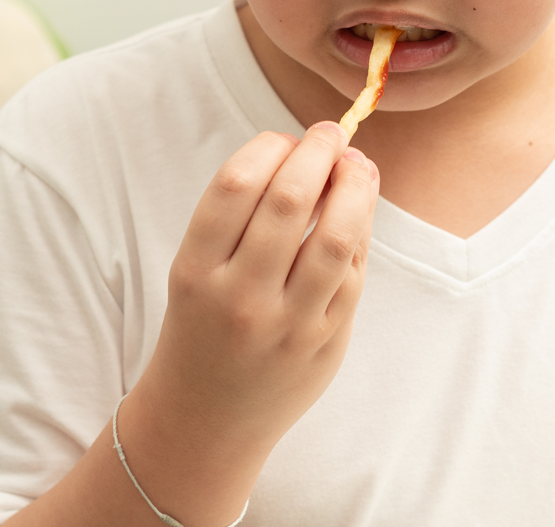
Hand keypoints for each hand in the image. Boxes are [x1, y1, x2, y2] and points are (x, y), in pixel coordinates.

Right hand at [144, 121, 379, 447]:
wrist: (206, 420)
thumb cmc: (202, 329)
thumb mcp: (196, 272)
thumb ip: (242, 218)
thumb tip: (312, 156)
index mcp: (195, 270)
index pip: (236, 183)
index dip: (270, 145)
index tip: (286, 138)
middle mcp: (239, 296)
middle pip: (289, 199)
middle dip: (317, 152)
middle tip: (329, 135)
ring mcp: (287, 324)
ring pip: (335, 236)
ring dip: (354, 186)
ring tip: (356, 165)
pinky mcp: (325, 343)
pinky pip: (353, 273)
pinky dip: (359, 232)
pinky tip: (355, 214)